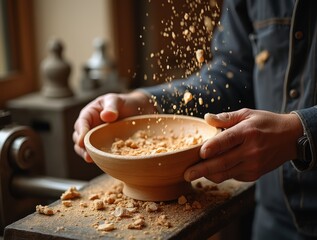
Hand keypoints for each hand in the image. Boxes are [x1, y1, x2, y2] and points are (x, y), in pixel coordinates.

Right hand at [73, 91, 156, 161]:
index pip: (81, 123)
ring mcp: (96, 138)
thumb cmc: (123, 103)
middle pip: (79, 138)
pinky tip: (105, 161)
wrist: (136, 111)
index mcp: (89, 114)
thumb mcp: (117, 100)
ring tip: (92, 160)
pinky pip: (99, 153)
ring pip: (86, 148)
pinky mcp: (104, 146)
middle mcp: (89, 127)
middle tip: (87, 155)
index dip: (81, 133)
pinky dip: (100, 157)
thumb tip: (106, 116)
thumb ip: (111, 106)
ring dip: (88, 155)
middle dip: (82, 147)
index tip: (81, 141)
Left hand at [184, 108, 303, 182]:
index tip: (199, 153)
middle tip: (186, 174)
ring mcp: (253, 165)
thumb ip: (226, 117)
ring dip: (208, 175)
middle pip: (222, 163)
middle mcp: (251, 150)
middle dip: (202, 170)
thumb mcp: (247, 114)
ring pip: (225, 174)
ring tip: (193, 174)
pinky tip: (211, 171)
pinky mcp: (254, 174)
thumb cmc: (266, 123)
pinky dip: (220, 174)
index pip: (227, 141)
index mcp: (248, 132)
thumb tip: (206, 118)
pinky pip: (233, 176)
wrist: (291, 138)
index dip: (212, 147)